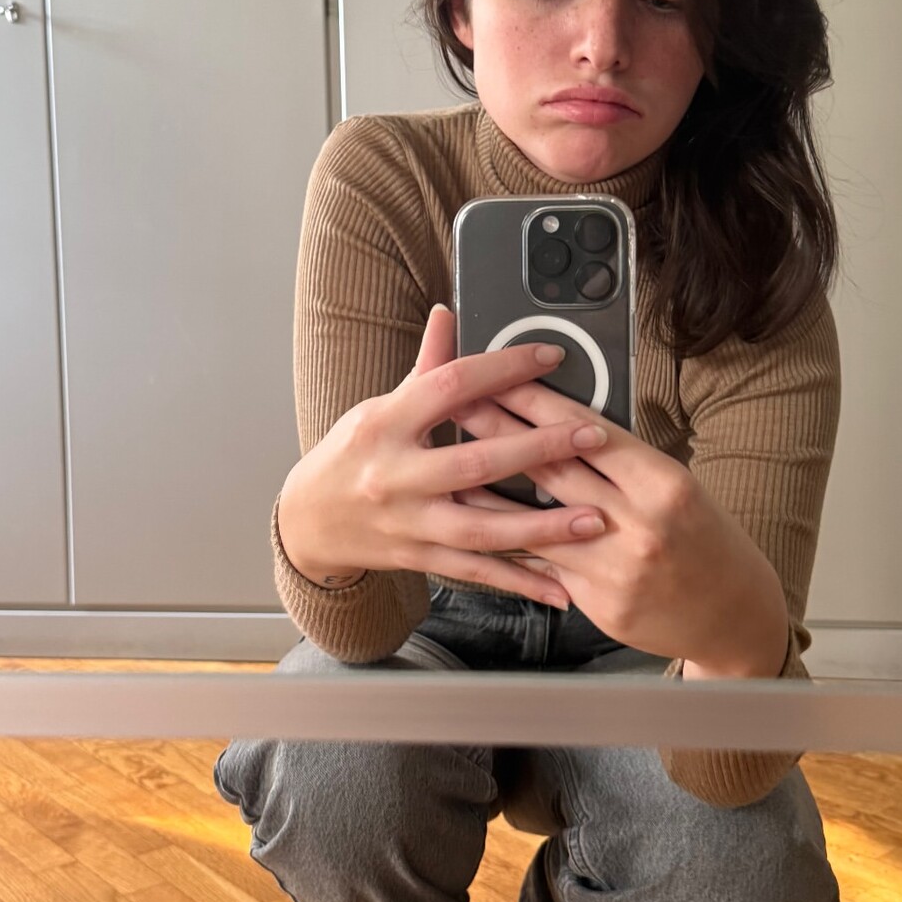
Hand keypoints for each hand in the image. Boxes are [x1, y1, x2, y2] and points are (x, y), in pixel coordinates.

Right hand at [277, 306, 611, 607]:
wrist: (306, 522)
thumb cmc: (350, 455)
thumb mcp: (379, 406)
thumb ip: (425, 367)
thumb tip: (448, 314)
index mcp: (386, 424)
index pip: (450, 387)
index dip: (502, 369)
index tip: (550, 359)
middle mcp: (396, 475)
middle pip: (475, 462)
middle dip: (539, 449)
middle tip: (592, 437)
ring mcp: (408, 523)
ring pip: (483, 528)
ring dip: (543, 527)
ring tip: (595, 520)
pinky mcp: (419, 558)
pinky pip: (476, 572)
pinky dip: (520, 581)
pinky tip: (560, 587)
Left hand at [452, 377, 788, 669]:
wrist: (733, 614)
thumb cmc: (705, 539)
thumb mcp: (677, 486)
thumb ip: (624, 460)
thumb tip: (564, 422)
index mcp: (665, 485)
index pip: (588, 432)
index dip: (539, 402)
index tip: (502, 377)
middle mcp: (641, 526)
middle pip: (555, 470)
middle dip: (500, 433)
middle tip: (460, 406)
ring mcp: (617, 570)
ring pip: (537, 523)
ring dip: (489, 492)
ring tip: (450, 466)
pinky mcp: (599, 604)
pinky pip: (545, 566)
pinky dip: (510, 543)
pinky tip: (477, 526)